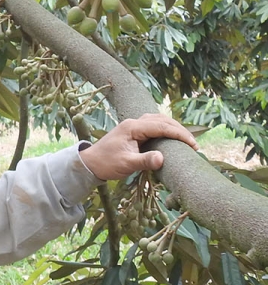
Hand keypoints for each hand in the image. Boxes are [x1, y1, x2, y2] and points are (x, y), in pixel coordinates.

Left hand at [78, 114, 198, 180]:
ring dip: (173, 128)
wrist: (91, 163)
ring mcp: (133, 126)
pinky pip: (153, 126)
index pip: (161, 126)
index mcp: (132, 127)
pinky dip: (165, 130)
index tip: (194, 145)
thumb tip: (162, 159)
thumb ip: (144, 161)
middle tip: (193, 144)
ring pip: (158, 120)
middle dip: (179, 129)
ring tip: (186, 140)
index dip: (179, 134)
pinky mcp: (134, 132)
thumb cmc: (107, 163)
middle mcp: (133, 123)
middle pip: (162, 119)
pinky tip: (172, 139)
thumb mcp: (126, 164)